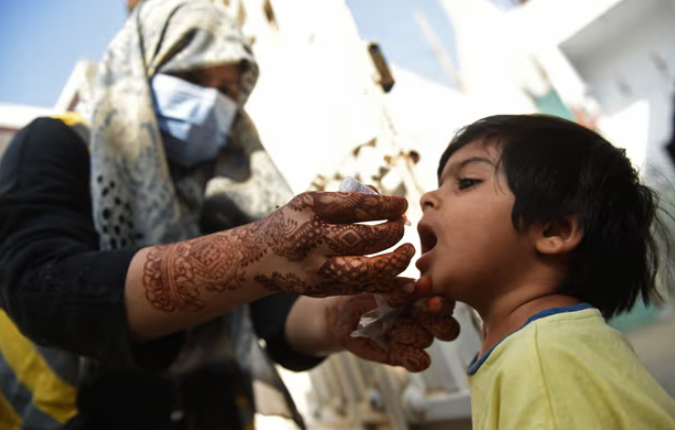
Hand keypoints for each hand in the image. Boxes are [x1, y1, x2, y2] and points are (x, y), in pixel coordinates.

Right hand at [249, 192, 414, 296]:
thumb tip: (384, 196)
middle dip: (391, 232)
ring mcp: (317, 268)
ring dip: (393, 261)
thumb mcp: (310, 202)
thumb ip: (346, 198)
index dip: (385, 205)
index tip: (402, 204)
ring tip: (408, 250)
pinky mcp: (323, 289)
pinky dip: (387, 283)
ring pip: (364, 270)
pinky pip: (361, 288)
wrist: (260, 258)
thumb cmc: (294, 222)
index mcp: (309, 210)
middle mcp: (311, 240)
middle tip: (402, 226)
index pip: (355, 205)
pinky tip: (403, 277)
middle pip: (361, 238)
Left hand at [325, 277, 459, 371]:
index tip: (432, 302)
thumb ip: (394, 288)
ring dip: (408, 334)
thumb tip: (413, 286)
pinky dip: (413, 358)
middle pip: (449, 328)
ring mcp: (415, 338)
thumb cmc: (360, 295)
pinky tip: (397, 349)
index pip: (445, 301)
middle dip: (435, 323)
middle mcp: (423, 318)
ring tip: (387, 326)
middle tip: (413, 315)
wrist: (341, 317)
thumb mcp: (373, 288)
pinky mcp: (403, 356)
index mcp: (421, 296)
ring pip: (428, 340)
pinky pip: (421, 362)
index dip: (443, 304)